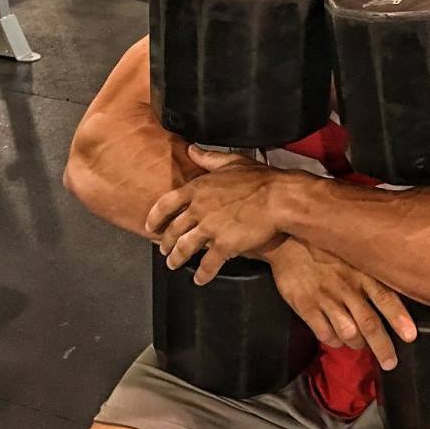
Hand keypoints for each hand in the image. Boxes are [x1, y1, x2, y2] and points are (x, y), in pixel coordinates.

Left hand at [145, 147, 286, 284]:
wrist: (279, 198)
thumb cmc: (260, 179)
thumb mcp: (232, 161)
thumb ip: (208, 158)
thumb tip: (192, 149)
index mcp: (198, 188)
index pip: (166, 203)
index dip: (155, 217)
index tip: (150, 226)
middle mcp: (199, 209)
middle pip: (173, 229)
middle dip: (166, 242)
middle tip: (164, 249)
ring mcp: (210, 228)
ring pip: (184, 248)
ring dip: (176, 259)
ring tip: (174, 264)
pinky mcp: (224, 245)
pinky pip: (208, 264)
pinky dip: (202, 274)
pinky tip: (200, 279)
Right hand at [267, 238, 416, 369]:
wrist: (286, 240)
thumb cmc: (325, 247)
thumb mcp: (353, 251)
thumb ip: (370, 271)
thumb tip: (394, 290)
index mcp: (361, 271)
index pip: (385, 297)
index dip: (399, 317)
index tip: (410, 336)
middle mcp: (346, 286)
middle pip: (369, 323)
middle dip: (382, 347)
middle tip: (390, 363)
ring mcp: (326, 297)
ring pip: (348, 332)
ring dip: (357, 344)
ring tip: (359, 345)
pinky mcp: (306, 305)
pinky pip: (325, 333)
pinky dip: (334, 341)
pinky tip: (336, 338)